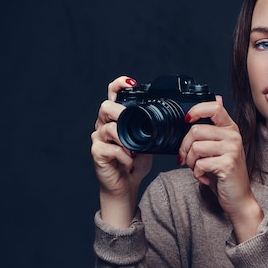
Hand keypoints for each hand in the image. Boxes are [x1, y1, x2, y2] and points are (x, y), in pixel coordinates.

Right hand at [90, 76, 152, 227]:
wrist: (126, 185)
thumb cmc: (135, 162)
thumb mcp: (148, 142)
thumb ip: (151, 130)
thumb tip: (170, 121)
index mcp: (116, 119)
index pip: (112, 95)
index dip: (119, 85)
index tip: (131, 82)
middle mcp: (103, 125)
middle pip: (106, 107)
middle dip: (121, 113)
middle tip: (134, 125)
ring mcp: (98, 138)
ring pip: (109, 128)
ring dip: (127, 140)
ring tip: (135, 151)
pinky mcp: (97, 153)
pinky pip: (111, 148)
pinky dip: (124, 155)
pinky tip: (129, 162)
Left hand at [178, 96, 262, 241]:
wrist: (238, 198)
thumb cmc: (225, 173)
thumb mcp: (220, 146)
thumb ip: (216, 125)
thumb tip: (217, 98)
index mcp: (230, 129)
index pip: (214, 107)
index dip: (196, 110)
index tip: (186, 120)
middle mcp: (233, 136)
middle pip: (196, 130)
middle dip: (185, 147)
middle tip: (188, 159)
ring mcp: (232, 150)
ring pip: (195, 147)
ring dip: (191, 162)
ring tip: (199, 169)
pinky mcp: (227, 164)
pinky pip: (200, 164)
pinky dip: (197, 174)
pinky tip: (206, 178)